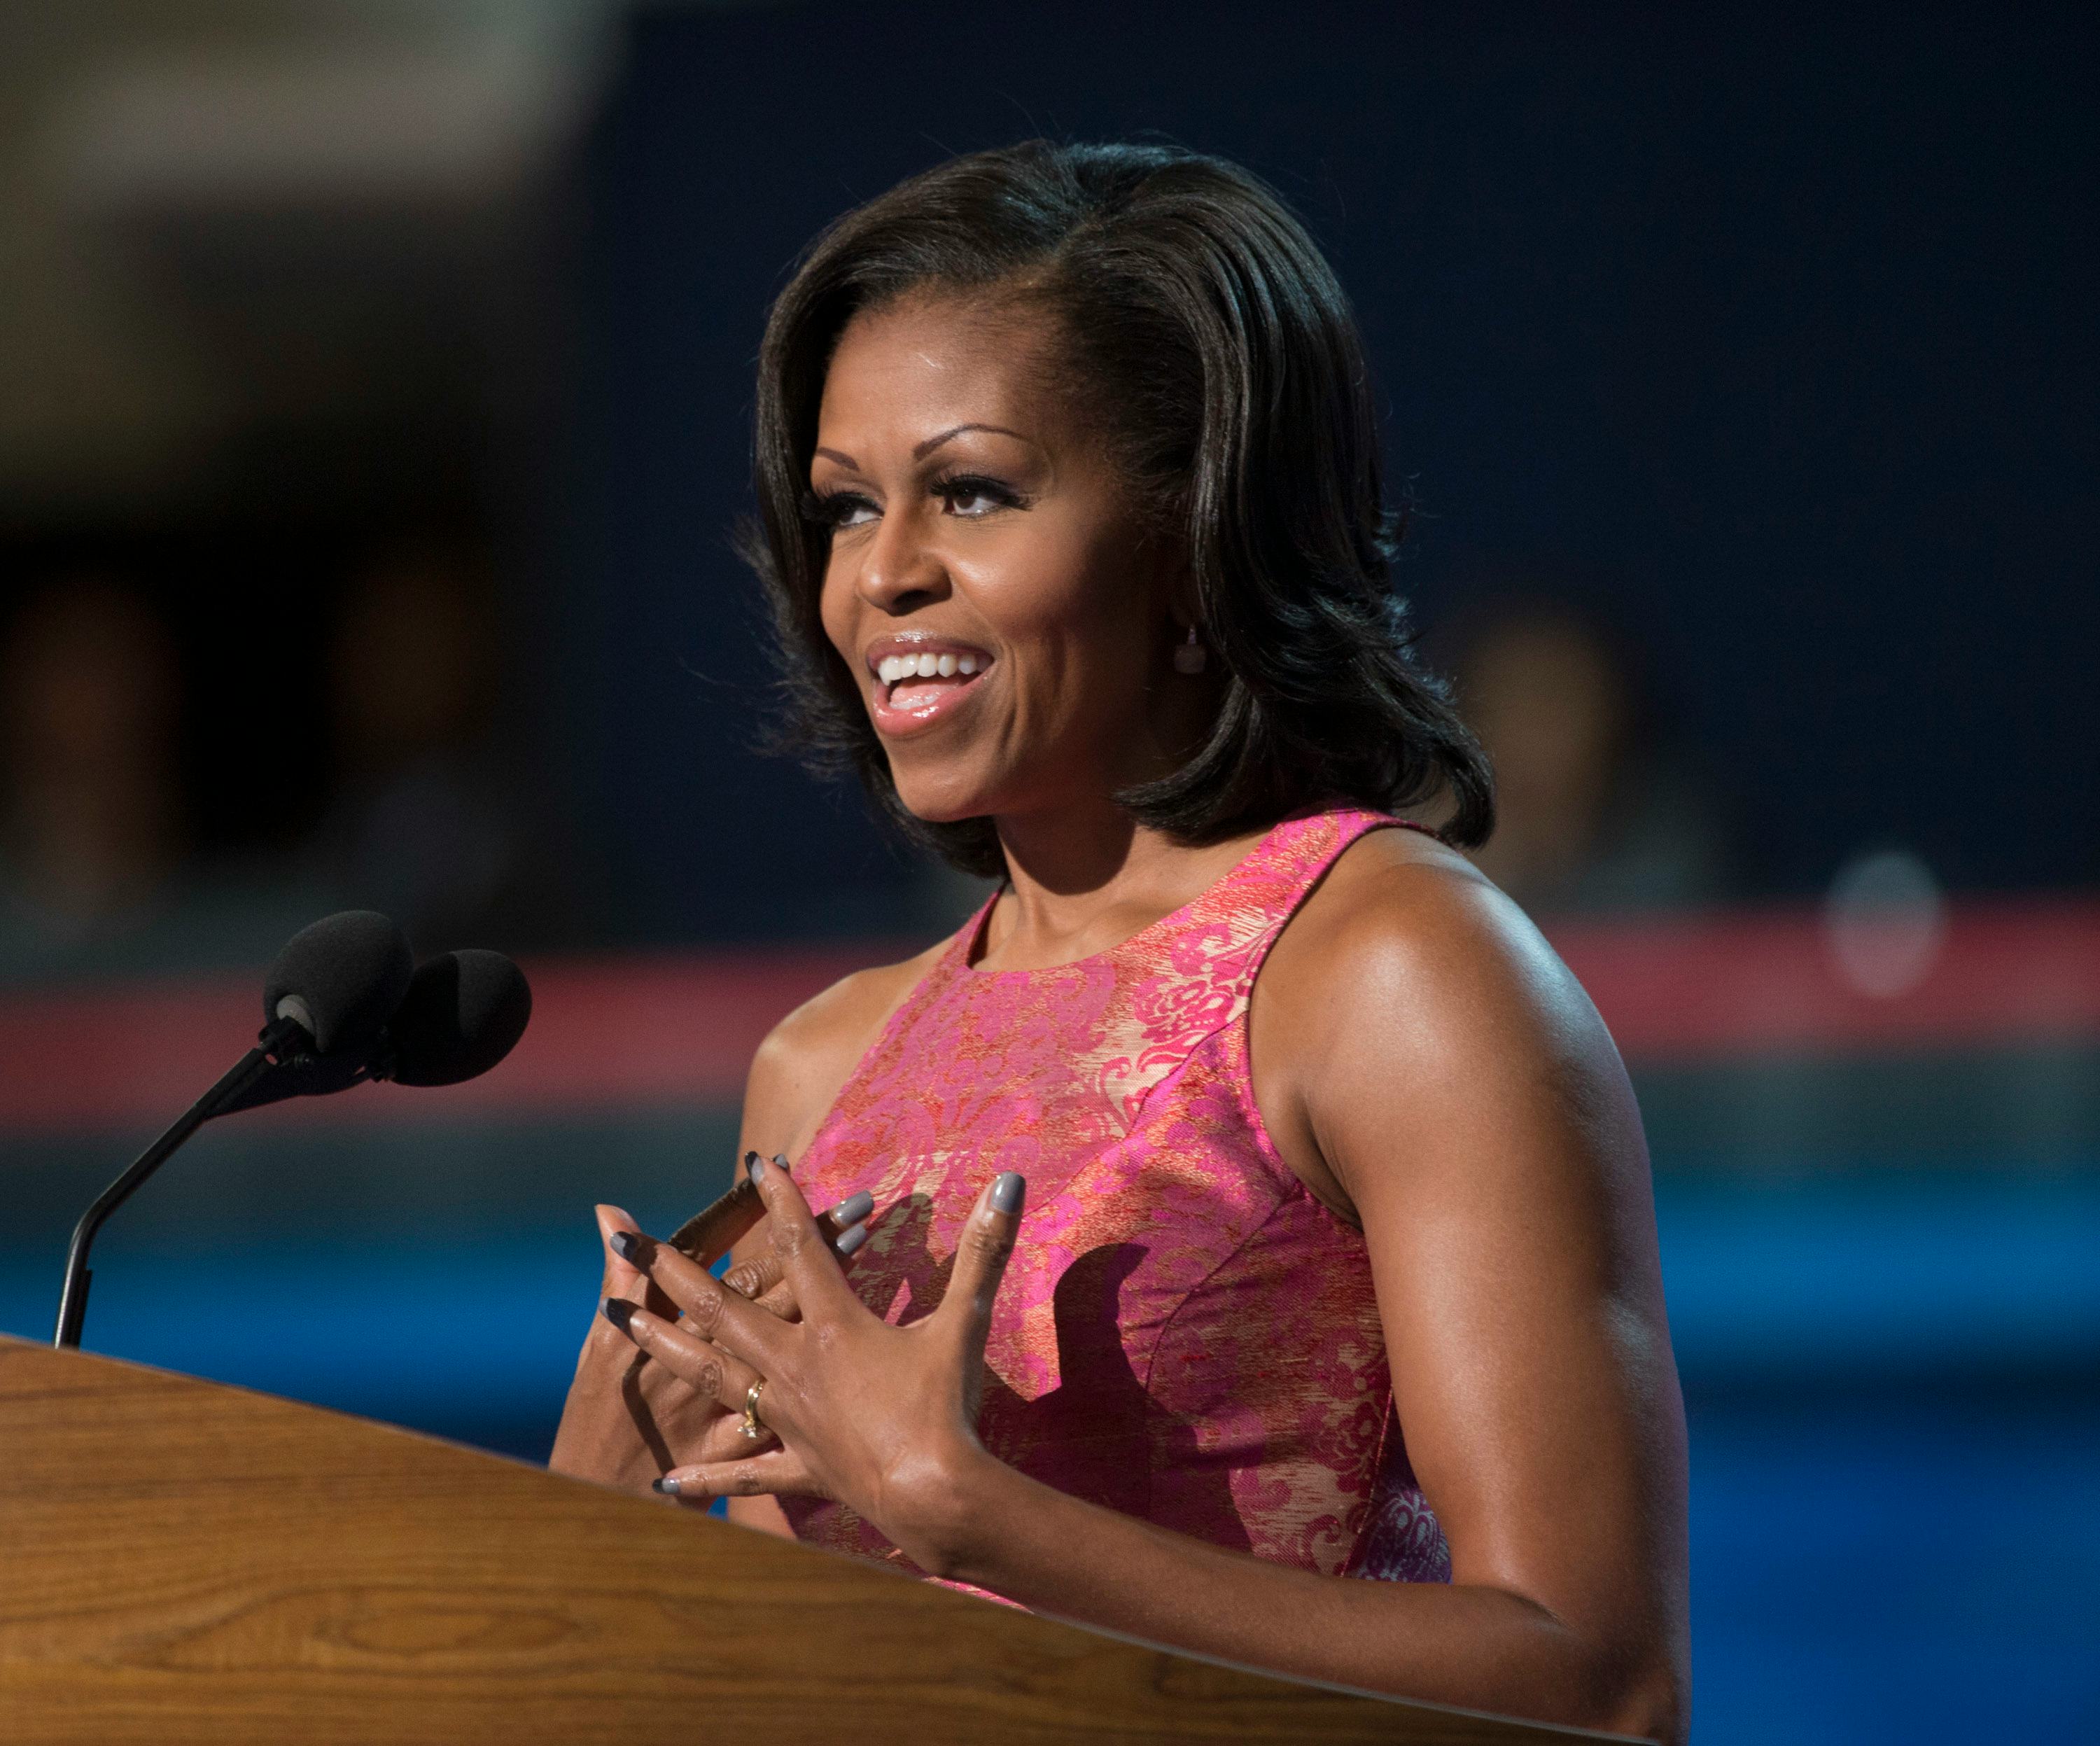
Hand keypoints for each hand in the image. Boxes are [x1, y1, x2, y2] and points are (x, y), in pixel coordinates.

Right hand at [547, 1173, 872, 1489]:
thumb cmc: (596, 1422)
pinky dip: (863, 1380)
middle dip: (816, 1243)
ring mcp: (751, 1411)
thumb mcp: (598, 1351)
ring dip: (836, 1302)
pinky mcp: (778, 1461)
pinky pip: (833, 1412)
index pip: (723, 1261)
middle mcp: (720, 1366)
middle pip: (777, 1292)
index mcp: (681, 1337)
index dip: (750, 1211)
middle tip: (859, 1202)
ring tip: (871, 1251)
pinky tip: (886, 1359)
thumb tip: (612, 1214)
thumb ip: (618, 1278)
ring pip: (806, 1343)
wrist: (601, 1510)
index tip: (779, 1165)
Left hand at [603, 1158, 1024, 1571]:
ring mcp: (788, 1418)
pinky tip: (664, 1481)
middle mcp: (795, 1365)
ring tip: (620, 1326)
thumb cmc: (948, 1406)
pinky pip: (741, 1470)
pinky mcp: (796, 1466)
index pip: (802, 1247)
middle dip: (673, 1271)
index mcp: (834, 1325)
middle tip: (627, 1243)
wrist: (934, 1495)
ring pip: (711, 1374)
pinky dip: (703, 1475)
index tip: (757, 1163)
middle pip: (724, 1307)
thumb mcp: (967, 1322)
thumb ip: (985, 1249)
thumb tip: (1009, 1183)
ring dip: (665, 1346)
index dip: (783, 1201)